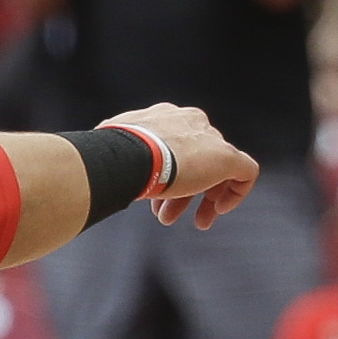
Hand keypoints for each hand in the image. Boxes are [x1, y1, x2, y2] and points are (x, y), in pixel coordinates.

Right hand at [101, 102, 258, 227]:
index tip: (156, 196)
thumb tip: (92, 168)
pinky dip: (236, 192)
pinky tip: (219, 210)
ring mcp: (211, 140)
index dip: (167, 173)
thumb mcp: (111, 152)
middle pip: (195, 159)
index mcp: (165, 116)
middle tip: (168, 215)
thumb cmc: (113, 157)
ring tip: (189, 222)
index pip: (175, 144)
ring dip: (201, 199)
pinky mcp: (228, 157)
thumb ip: (115, 156)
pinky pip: (246, 172)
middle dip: (181, 191)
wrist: (129, 157)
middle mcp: (191, 122)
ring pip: (216, 170)